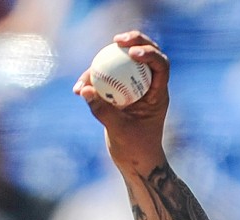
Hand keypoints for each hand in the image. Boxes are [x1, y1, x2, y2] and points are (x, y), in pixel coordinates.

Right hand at [74, 31, 170, 171]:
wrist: (135, 161)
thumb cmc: (135, 149)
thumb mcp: (119, 131)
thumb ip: (103, 110)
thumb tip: (84, 90)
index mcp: (158, 94)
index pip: (161, 66)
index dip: (150, 53)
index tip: (131, 52)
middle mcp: (149, 87)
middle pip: (147, 54)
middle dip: (134, 40)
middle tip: (116, 39)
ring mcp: (134, 87)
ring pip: (124, 63)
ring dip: (103, 63)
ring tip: (85, 79)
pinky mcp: (120, 91)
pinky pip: (107, 77)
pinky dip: (93, 80)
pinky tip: (78, 89)